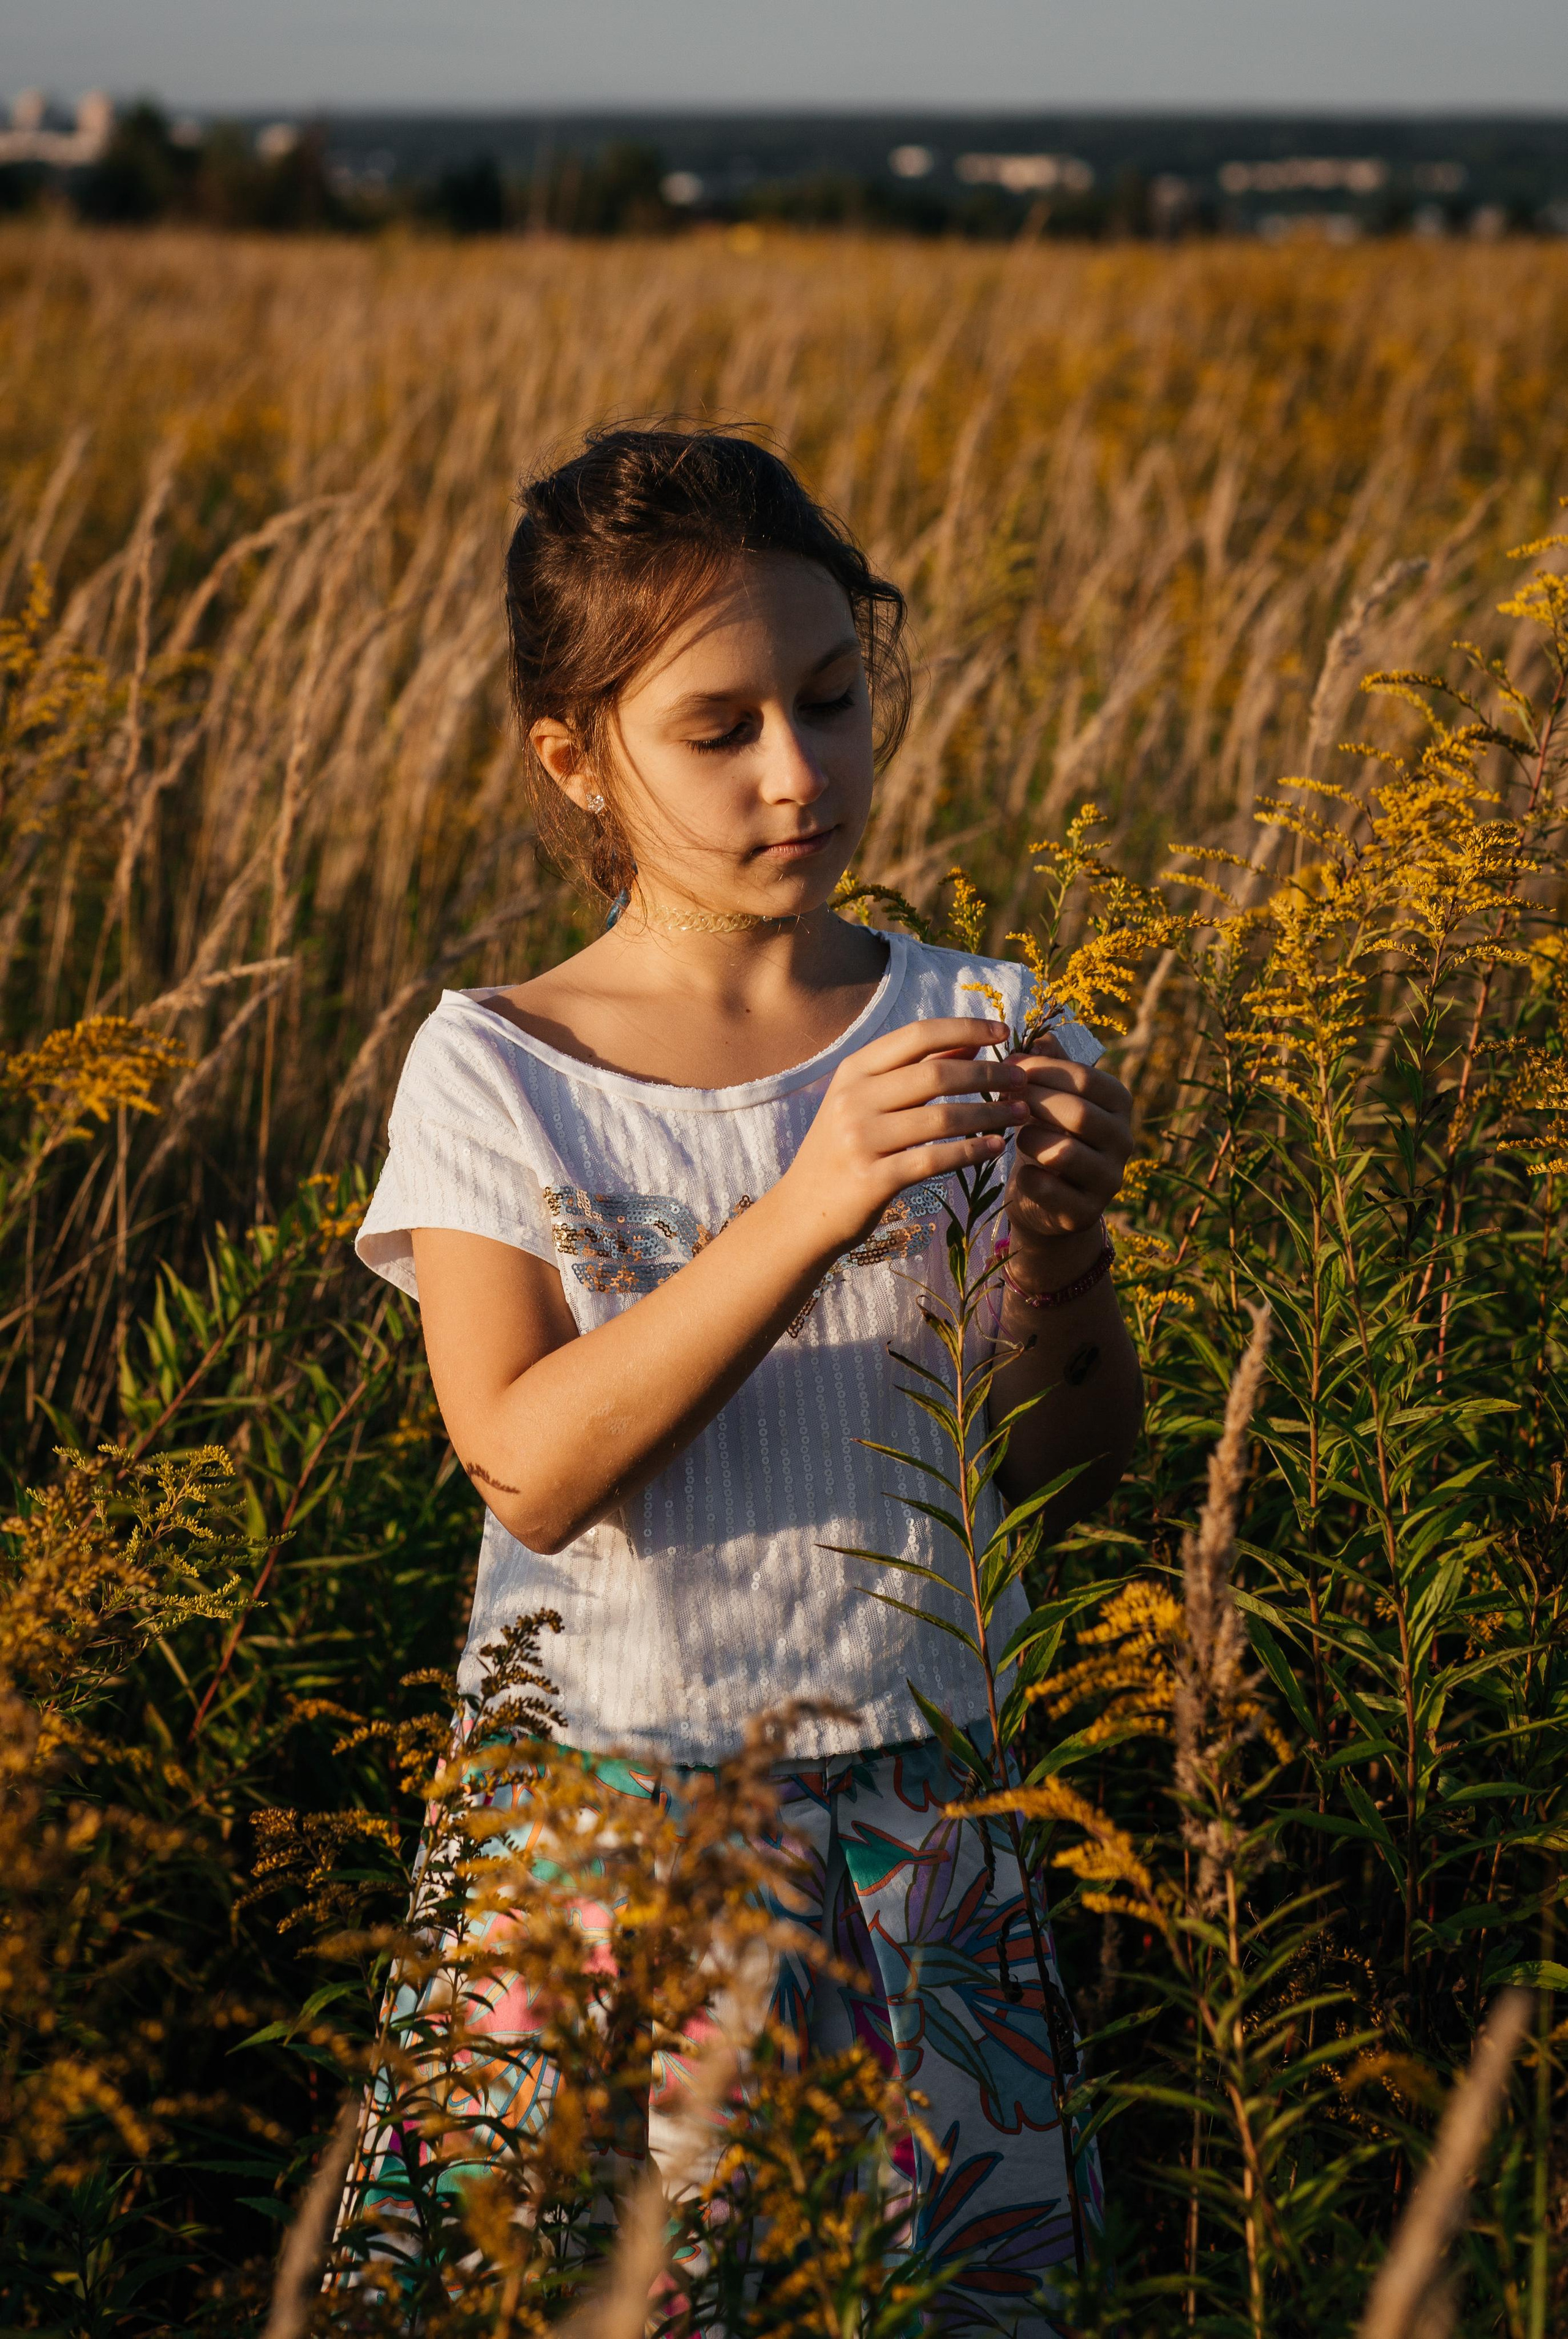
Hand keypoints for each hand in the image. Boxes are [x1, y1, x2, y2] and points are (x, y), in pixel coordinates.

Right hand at [783, 1016, 1030, 1257]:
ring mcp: (860, 1139)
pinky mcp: (872, 1179)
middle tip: (1023, 1078)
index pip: (918, 1035)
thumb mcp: (866, 1102)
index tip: (1004, 1031)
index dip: (965, 1028)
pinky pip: (934, 1159)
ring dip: (990, 1113)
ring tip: (1020, 1113)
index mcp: (854, 1070)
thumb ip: (914, 1070)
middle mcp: (854, 1099)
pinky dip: (970, 1151)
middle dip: (988, 1073)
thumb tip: (969, 1043)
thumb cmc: (843, 1152)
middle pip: (936, 1074)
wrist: (802, 1213)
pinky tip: (995, 1147)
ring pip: (942, 1118)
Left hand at [1004, 1035, 1133, 1263]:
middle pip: (1078, 1113)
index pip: (1086, 1078)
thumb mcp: (1051, 1097)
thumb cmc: (1047, 1135)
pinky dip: (1028, 1177)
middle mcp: (1124, 1141)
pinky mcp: (1084, 1213)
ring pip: (1065, 1152)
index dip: (1043, 1068)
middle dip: (1034, 1101)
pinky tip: (1022, 1171)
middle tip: (1001, 1095)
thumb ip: (1048, 1065)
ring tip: (1016, 1134)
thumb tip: (1039, 1033)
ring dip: (1030, 1139)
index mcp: (1119, 1105)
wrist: (1048, 1201)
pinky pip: (1049, 1189)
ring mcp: (1109, 1180)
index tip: (1009, 1064)